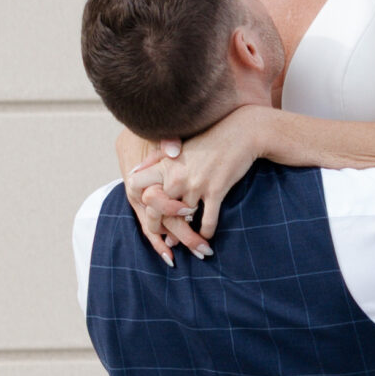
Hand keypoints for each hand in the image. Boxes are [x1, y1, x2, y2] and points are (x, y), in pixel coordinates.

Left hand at [123, 138, 207, 267]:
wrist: (241, 132)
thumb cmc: (210, 138)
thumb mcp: (178, 144)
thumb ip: (154, 158)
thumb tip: (133, 171)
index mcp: (165, 164)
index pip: (136, 185)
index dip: (138, 199)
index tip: (147, 208)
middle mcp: (177, 176)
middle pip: (156, 210)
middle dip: (159, 227)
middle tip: (166, 237)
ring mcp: (196, 184)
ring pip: (183, 220)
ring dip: (186, 235)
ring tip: (188, 243)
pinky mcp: (216, 191)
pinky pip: (207, 221)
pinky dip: (206, 232)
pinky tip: (207, 236)